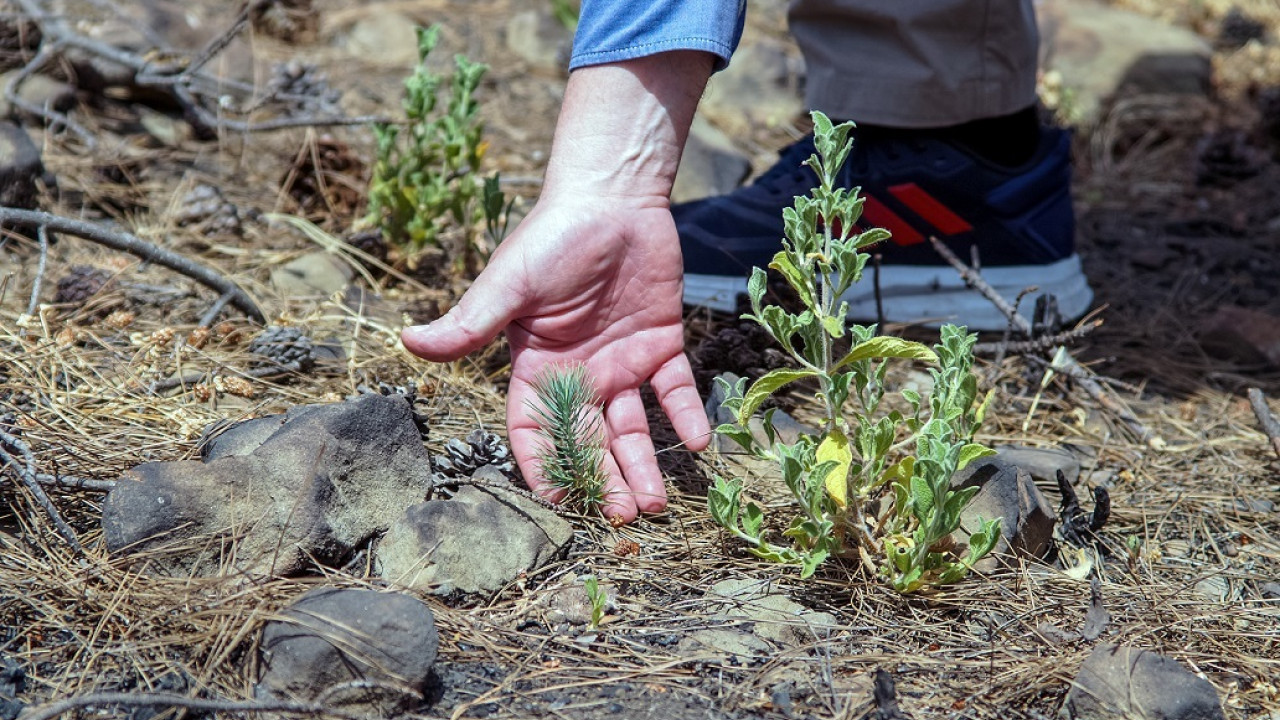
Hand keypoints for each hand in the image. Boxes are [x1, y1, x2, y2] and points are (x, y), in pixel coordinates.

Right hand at [401, 52, 714, 522]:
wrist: (613, 197)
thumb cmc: (552, 237)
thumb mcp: (510, 284)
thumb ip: (471, 322)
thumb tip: (409, 342)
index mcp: (537, 367)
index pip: (534, 429)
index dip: (543, 465)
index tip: (559, 502)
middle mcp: (580, 374)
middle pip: (590, 440)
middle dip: (604, 480)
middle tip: (623, 517)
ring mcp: (622, 362)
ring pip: (634, 427)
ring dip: (644, 465)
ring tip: (657, 504)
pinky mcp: (662, 344)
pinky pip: (677, 390)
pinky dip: (688, 416)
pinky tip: (699, 445)